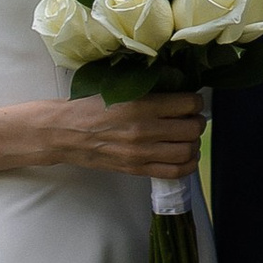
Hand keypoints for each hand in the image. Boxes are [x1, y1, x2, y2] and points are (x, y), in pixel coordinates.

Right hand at [39, 93, 207, 179]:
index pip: (188, 104)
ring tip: (187, 137)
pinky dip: (187, 165)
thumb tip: (177, 91)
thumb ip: (148, 92)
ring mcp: (141, 152)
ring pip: (187, 151)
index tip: (192, 102)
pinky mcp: (137, 169)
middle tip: (192, 118)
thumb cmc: (89, 108)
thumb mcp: (119, 90)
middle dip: (197, 122)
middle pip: (192, 128)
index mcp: (140, 105)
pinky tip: (184, 157)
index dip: (196, 102)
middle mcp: (144, 130)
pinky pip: (174, 172)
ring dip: (193, 143)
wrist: (64, 133)